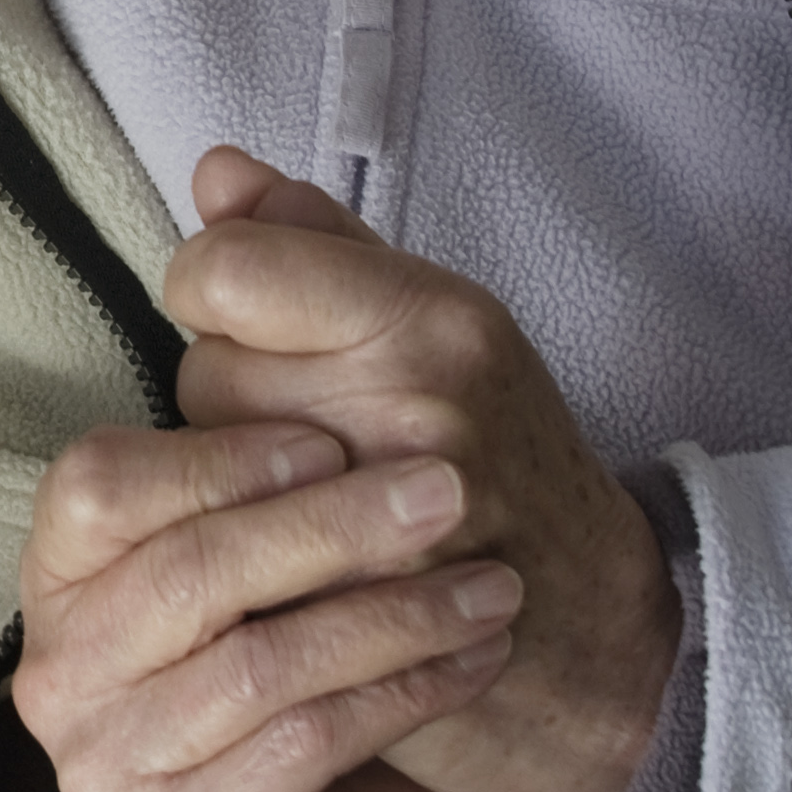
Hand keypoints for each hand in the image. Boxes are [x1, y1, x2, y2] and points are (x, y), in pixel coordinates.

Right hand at [10, 414, 521, 791]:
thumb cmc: (307, 641)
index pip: (95, 485)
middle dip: (330, 526)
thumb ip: (259, 407)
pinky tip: (473, 658)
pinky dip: (402, 693)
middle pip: (188, 574)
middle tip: (447, 493)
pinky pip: (304, 747)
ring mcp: (111, 770)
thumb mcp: (272, 526)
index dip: (213, 457)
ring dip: (392, 614)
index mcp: (60, 572)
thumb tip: (242, 235)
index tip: (331, 439)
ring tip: (492, 584)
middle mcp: (61, 674)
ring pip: (258, 665)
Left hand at [165, 149, 682, 791]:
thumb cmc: (503, 447)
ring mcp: (379, 522)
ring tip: (307, 486)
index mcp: (428, 322)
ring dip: (230, 475)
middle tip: (307, 419)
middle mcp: (408, 411)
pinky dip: (239, 553)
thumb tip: (215, 171)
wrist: (587, 620)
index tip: (245, 311)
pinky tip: (293, 554)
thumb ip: (315, 237)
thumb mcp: (438, 316)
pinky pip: (222, 554)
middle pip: (205, 367)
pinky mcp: (346, 612)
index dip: (213, 285)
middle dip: (231, 386)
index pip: (226, 269)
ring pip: (204, 463)